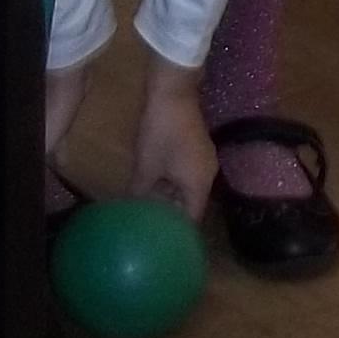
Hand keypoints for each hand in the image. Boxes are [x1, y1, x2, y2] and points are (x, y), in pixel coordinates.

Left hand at [126, 59, 214, 221]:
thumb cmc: (161, 133)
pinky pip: (186, 175)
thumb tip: (131, 211)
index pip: (192, 219)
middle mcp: (207, 175)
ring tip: (149, 212)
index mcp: (200, 184)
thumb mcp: (146, 167)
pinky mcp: (196, 148)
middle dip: (171, 216)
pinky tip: (153, 188)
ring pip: (187, 189)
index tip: (164, 244)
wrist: (172, 93)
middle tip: (152, 229)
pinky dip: (171, 184)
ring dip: (169, 199)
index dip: (179, 233)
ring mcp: (203, 160)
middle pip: (191, 204)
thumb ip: (140, 193)